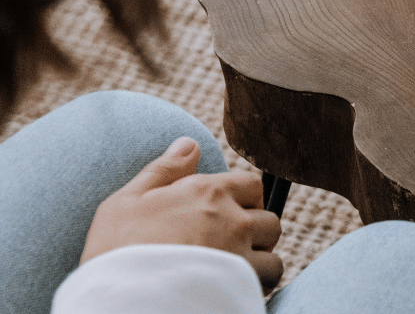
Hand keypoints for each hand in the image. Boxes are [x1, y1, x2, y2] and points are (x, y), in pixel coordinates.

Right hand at [82, 137, 283, 291]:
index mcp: (205, 192)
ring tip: (231, 269)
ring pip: (272, 249)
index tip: (228, 218)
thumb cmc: (114, 252)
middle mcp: (231, 217)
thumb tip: (190, 143)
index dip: (244, 201)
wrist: (115, 300)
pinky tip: (233, 284)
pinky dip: (258, 281)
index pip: (252, 185)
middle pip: (268, 219)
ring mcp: (240, 250)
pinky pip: (271, 275)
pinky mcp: (244, 280)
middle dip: (255, 233)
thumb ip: (164, 170)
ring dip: (258, 258)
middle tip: (228, 248)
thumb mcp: (126, 202)